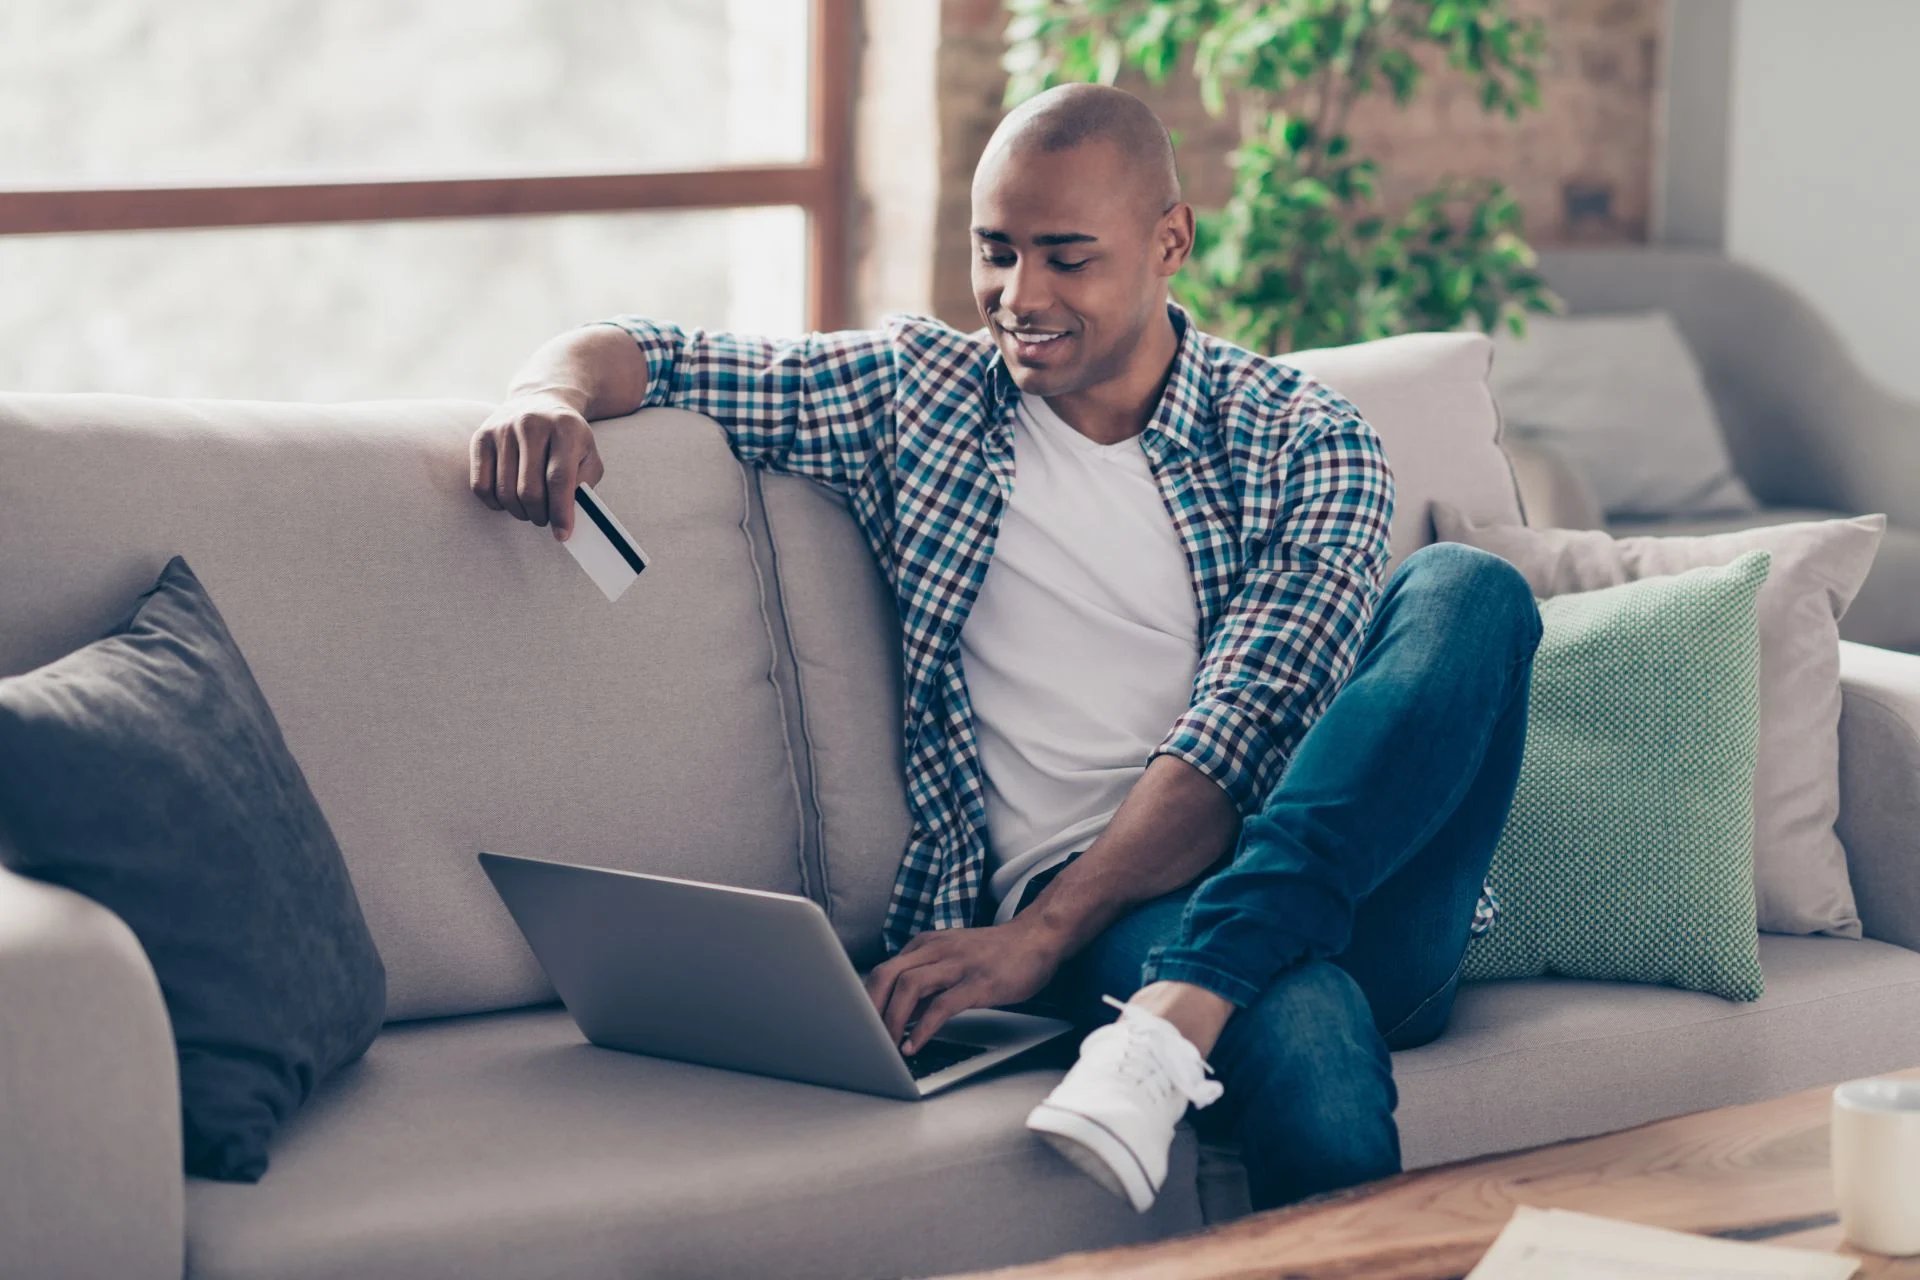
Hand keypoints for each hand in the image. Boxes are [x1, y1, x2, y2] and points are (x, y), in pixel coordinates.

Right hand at [469, 393, 604, 540]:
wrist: (540, 401)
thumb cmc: (568, 438)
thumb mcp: (588, 455)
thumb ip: (583, 485)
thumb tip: (566, 519)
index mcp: (564, 428)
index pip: (559, 479)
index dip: (560, 512)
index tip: (563, 534)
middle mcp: (531, 424)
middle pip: (529, 490)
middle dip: (539, 515)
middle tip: (545, 519)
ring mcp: (502, 429)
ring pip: (504, 492)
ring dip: (519, 512)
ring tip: (530, 510)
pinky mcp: (481, 437)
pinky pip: (481, 485)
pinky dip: (495, 503)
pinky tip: (508, 500)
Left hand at [865, 919, 1065, 1054]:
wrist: (1038, 937)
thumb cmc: (994, 954)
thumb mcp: (951, 962)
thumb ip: (925, 986)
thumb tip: (898, 1016)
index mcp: (925, 945)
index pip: (882, 971)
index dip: (864, 1000)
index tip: (856, 1026)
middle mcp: (936, 950)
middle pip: (886, 975)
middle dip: (869, 1009)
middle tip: (864, 1038)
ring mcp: (958, 965)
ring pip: (909, 987)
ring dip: (892, 1020)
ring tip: (886, 1046)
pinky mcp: (979, 983)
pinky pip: (943, 1006)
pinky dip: (923, 1028)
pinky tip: (916, 1045)